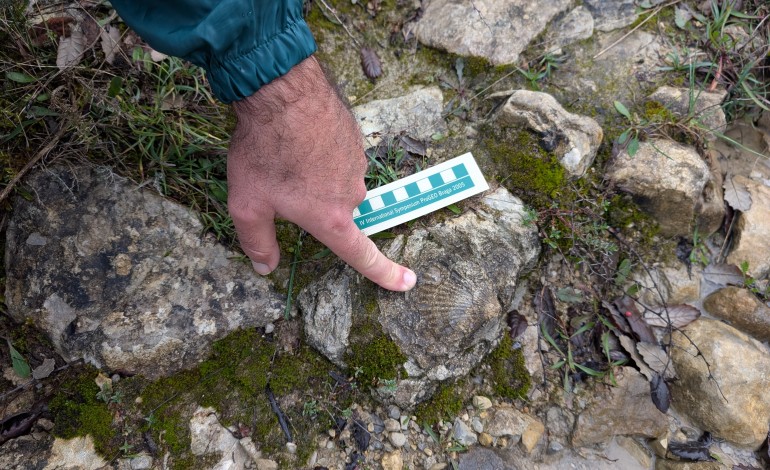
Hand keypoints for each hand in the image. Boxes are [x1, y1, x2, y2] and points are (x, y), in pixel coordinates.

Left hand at [227, 56, 416, 290]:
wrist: (282, 92)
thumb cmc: (263, 151)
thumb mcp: (247, 205)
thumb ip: (257, 243)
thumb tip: (264, 268)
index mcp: (331, 219)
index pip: (363, 256)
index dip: (385, 273)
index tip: (408, 283)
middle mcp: (352, 194)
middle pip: (337, 213)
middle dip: (312, 206)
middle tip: (278, 184)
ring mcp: (357, 164)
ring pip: (336, 183)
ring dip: (315, 177)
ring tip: (285, 156)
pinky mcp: (355, 138)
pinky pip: (339, 157)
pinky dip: (321, 154)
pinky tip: (298, 138)